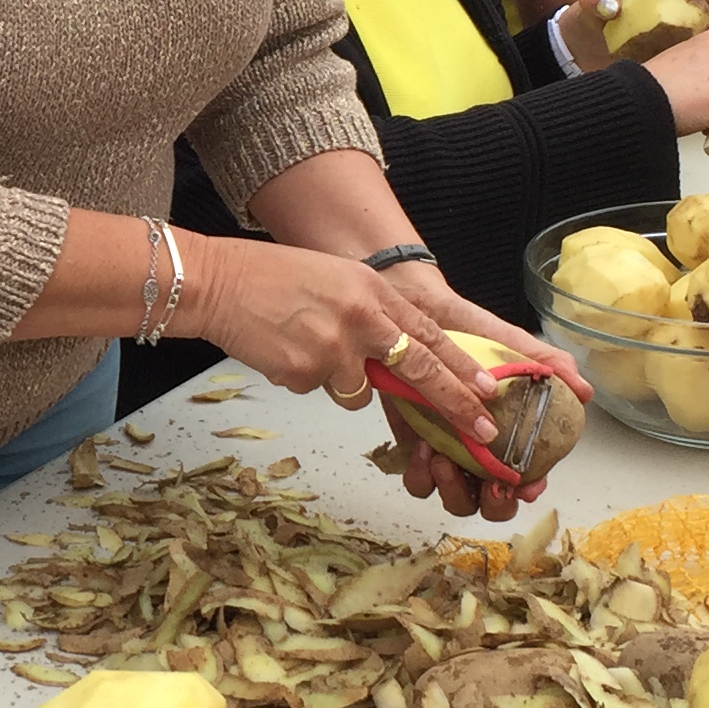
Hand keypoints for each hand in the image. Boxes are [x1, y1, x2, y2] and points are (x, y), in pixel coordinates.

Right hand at [185, 233, 504, 442]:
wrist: (218, 282)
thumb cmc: (273, 277)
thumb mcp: (338, 280)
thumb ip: (373, 314)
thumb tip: (397, 357)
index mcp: (372, 292)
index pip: (430, 334)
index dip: (462, 366)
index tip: (490, 391)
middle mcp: (360, 320)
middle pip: (419, 370)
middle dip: (454, 403)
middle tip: (485, 429)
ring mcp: (332, 349)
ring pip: (357, 392)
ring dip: (339, 380)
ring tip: (306, 343)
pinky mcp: (303, 374)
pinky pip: (316, 390)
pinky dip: (302, 376)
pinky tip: (283, 348)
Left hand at [370, 262, 583, 526]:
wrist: (410, 307)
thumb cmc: (462, 326)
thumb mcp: (506, 340)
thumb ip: (545, 363)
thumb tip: (583, 390)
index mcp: (509, 429)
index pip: (527, 476)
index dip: (528, 489)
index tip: (523, 485)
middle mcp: (480, 447)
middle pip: (492, 501)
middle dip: (492, 503)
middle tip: (485, 481)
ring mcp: (447, 450)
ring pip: (455, 497)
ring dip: (452, 490)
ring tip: (444, 459)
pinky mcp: (413, 446)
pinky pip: (418, 482)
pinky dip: (421, 476)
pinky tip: (423, 447)